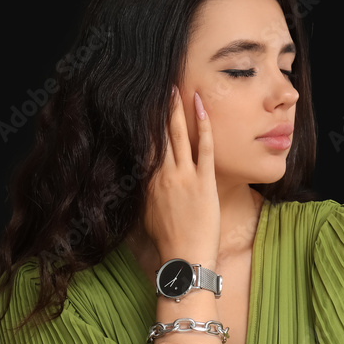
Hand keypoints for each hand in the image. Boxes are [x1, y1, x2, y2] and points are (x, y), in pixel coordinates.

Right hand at [143, 87, 219, 265]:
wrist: (184, 259)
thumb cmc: (167, 241)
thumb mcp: (146, 214)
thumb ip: (143, 192)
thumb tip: (139, 179)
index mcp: (146, 182)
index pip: (142, 144)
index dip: (142, 122)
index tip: (141, 102)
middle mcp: (161, 175)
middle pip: (157, 134)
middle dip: (156, 108)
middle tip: (157, 84)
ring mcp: (183, 177)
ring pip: (177, 136)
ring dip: (175, 110)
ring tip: (174, 87)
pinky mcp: (204, 182)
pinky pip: (204, 148)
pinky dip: (203, 125)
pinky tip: (202, 106)